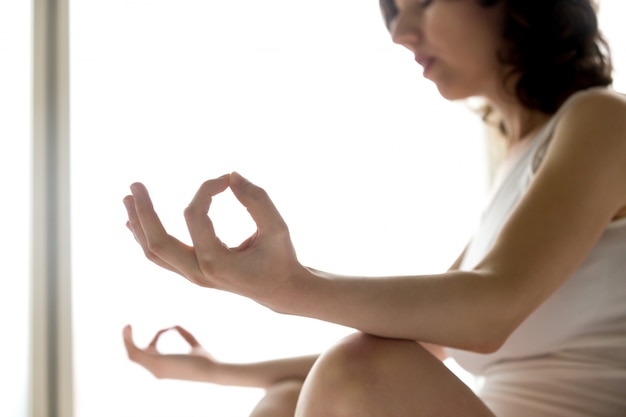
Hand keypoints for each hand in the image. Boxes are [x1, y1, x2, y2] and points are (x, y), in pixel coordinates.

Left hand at [123, 172, 305, 309]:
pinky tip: (133, 221)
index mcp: (218, 262)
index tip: (225, 179)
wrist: (280, 291)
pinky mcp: (192, 273)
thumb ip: (257, 200)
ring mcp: (193, 276)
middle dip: (144, 211)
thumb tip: (231, 175)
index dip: (205, 190)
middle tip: (134, 184)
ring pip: (154, 252)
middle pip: (157, 242)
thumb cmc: (281, 258)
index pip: (195, 216)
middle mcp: (199, 272)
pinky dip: (145, 237)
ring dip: (138, 224)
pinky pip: (160, 257)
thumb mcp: (277, 228)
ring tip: (128, 198)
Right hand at [123, 324, 217, 381]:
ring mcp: (155, 367)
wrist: (210, 369)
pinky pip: (136, 351)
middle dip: (130, 341)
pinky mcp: (155, 361)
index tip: (169, 328)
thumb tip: (176, 325)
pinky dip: (129, 341)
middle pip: (137, 355)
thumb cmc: (205, 360)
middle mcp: (156, 370)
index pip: (151, 352)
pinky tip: (129, 329)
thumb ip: (186, 335)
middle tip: (127, 326)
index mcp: (163, 367)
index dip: (157, 337)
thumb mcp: (193, 344)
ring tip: (126, 326)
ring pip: (133, 354)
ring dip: (127, 340)